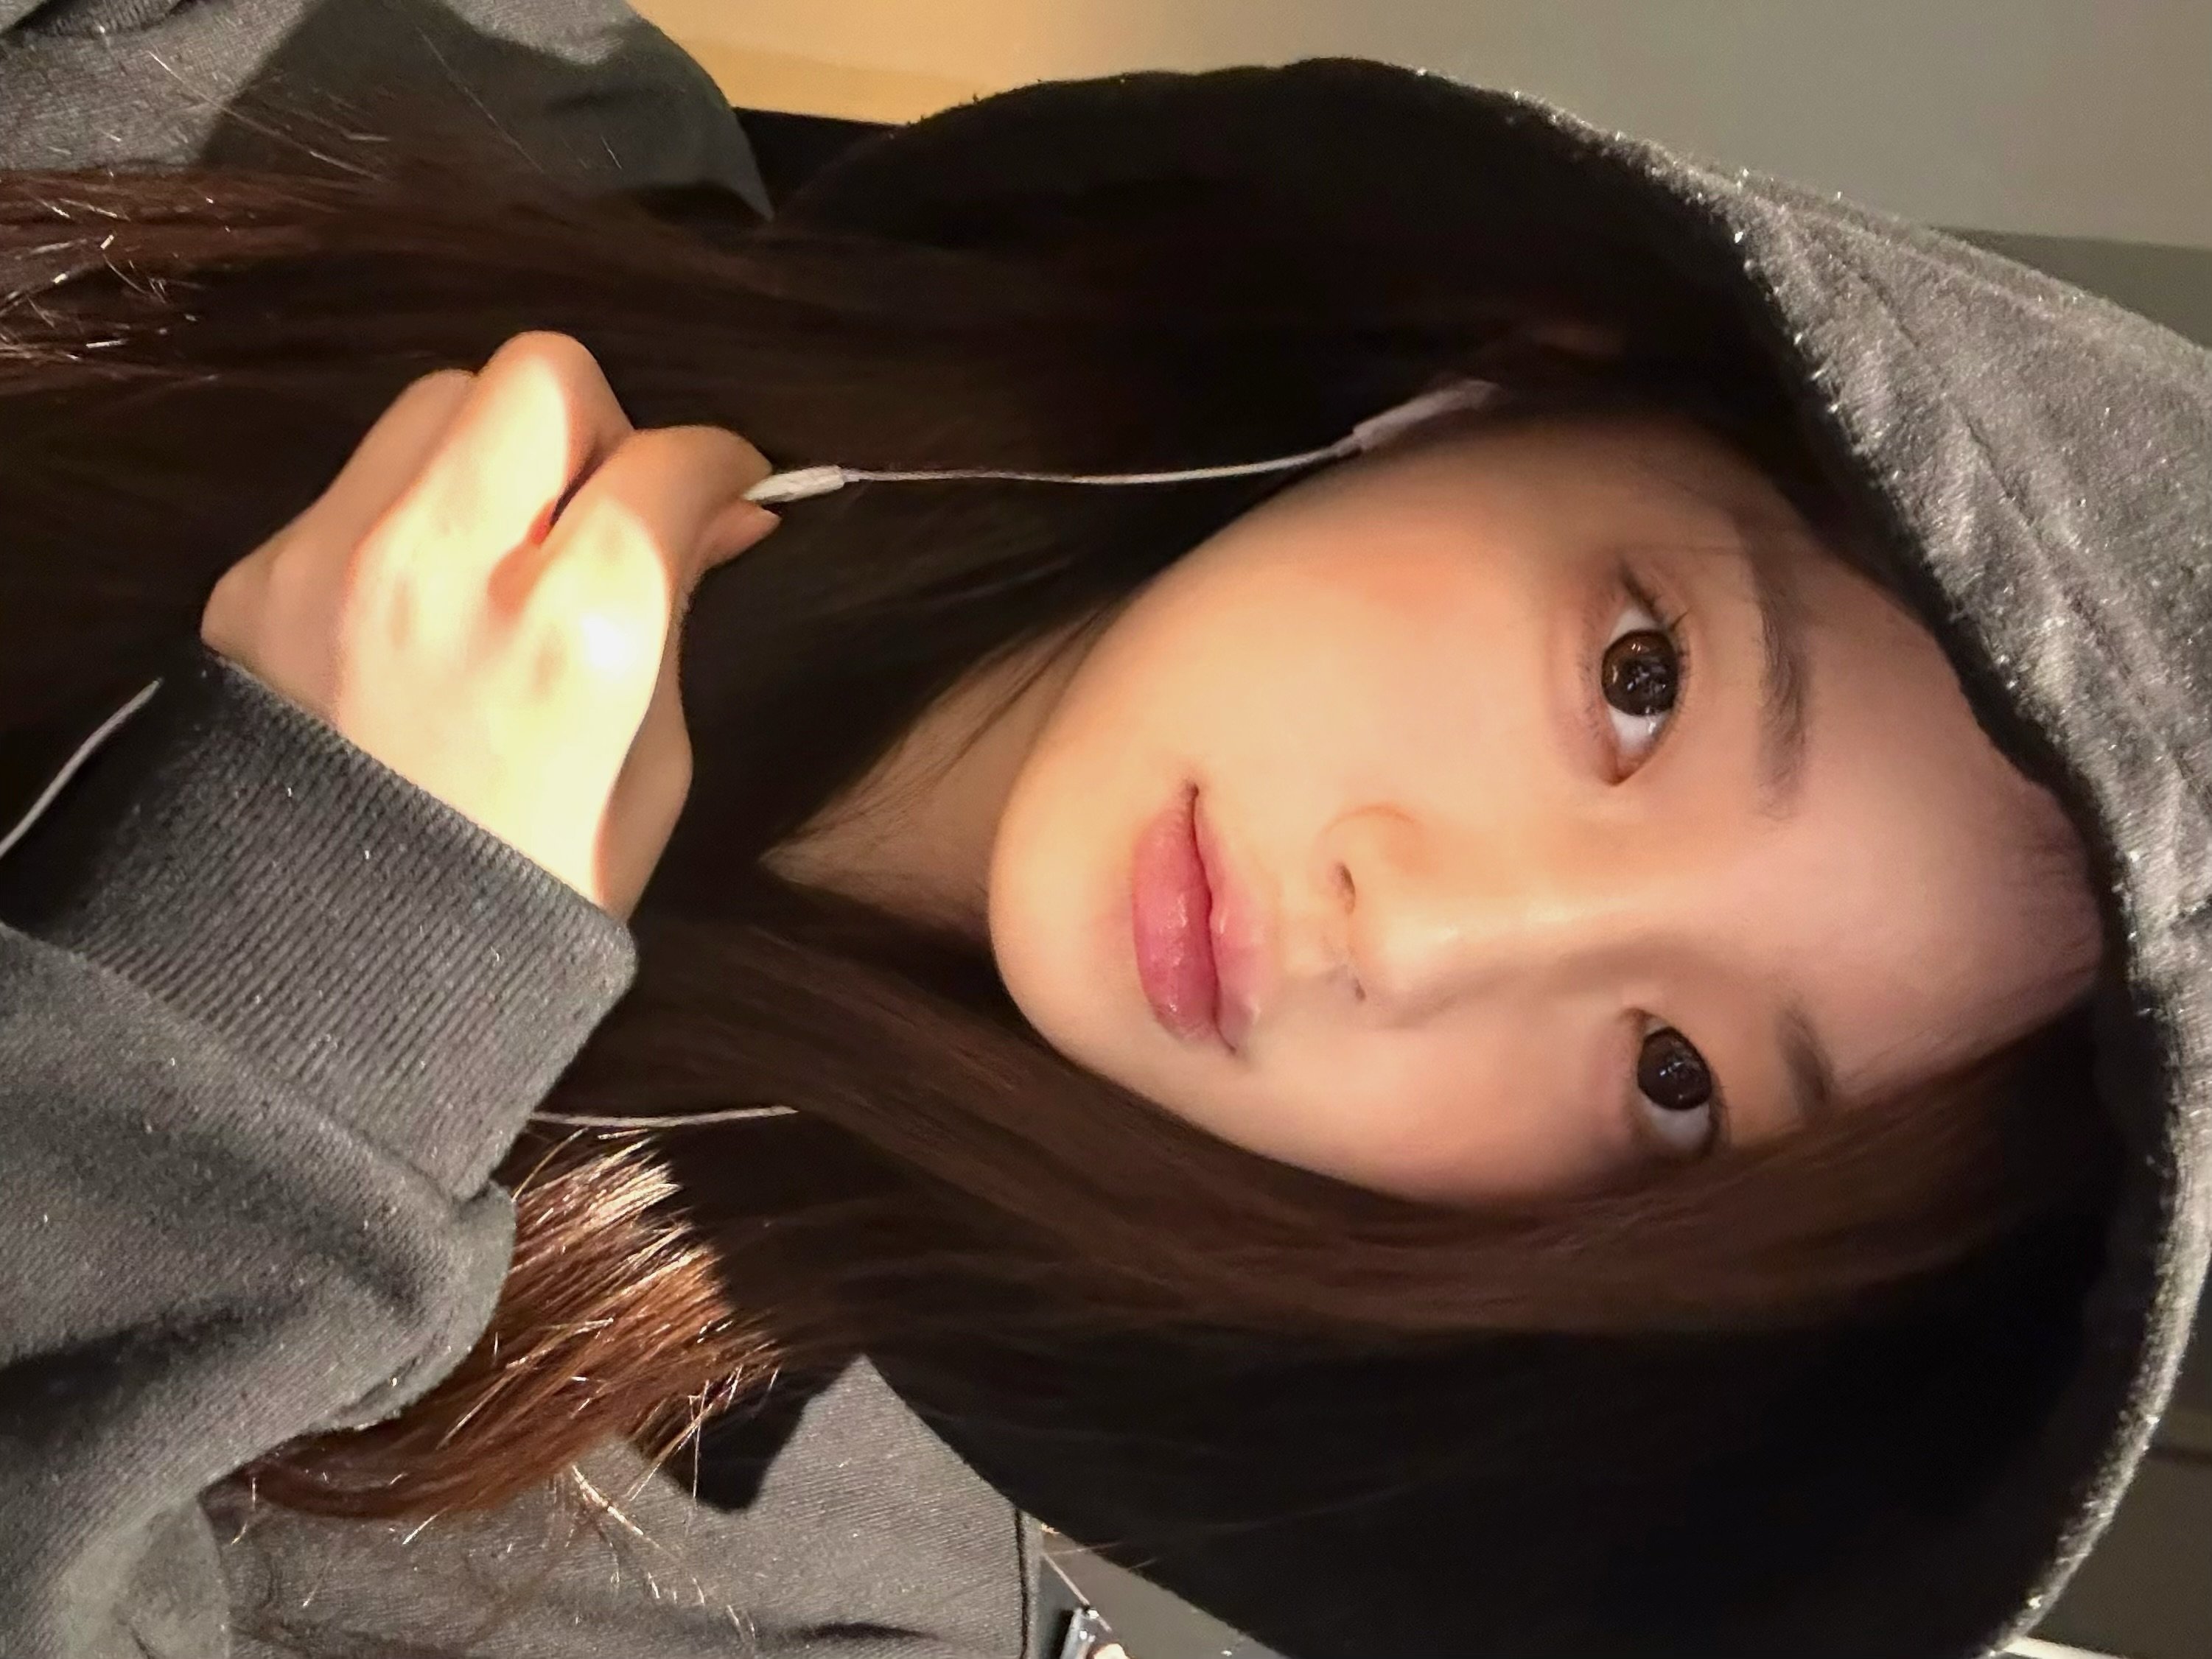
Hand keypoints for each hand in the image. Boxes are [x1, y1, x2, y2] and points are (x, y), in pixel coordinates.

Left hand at [200, 331, 775, 918]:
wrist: (322, 988)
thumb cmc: (522, 902)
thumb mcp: (648, 779)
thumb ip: (675, 625)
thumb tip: (712, 520)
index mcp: (574, 635)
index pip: (669, 460)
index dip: (720, 466)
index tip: (726, 491)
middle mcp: (447, 567)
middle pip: (543, 378)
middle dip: (600, 425)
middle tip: (606, 506)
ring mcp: (333, 560)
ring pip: (438, 402)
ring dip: (498, 455)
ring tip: (508, 551)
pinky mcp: (255, 578)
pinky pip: (356, 486)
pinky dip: (411, 518)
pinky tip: (423, 609)